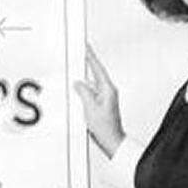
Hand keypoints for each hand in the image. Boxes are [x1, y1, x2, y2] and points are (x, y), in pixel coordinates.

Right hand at [74, 43, 124, 158]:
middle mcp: (108, 91)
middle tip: (77, 54)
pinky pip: (91, 92)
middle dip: (86, 64)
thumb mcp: (89, 108)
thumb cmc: (105, 128)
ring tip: (75, 74)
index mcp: (107, 89)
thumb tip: (79, 83)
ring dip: (83, 79)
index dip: (91, 56)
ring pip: (92, 83)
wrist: (112, 141)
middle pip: (95, 73)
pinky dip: (84, 90)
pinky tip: (78, 91)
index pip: (97, 68)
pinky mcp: (102, 103)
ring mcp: (106, 97)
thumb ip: (83, 92)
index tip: (86, 46)